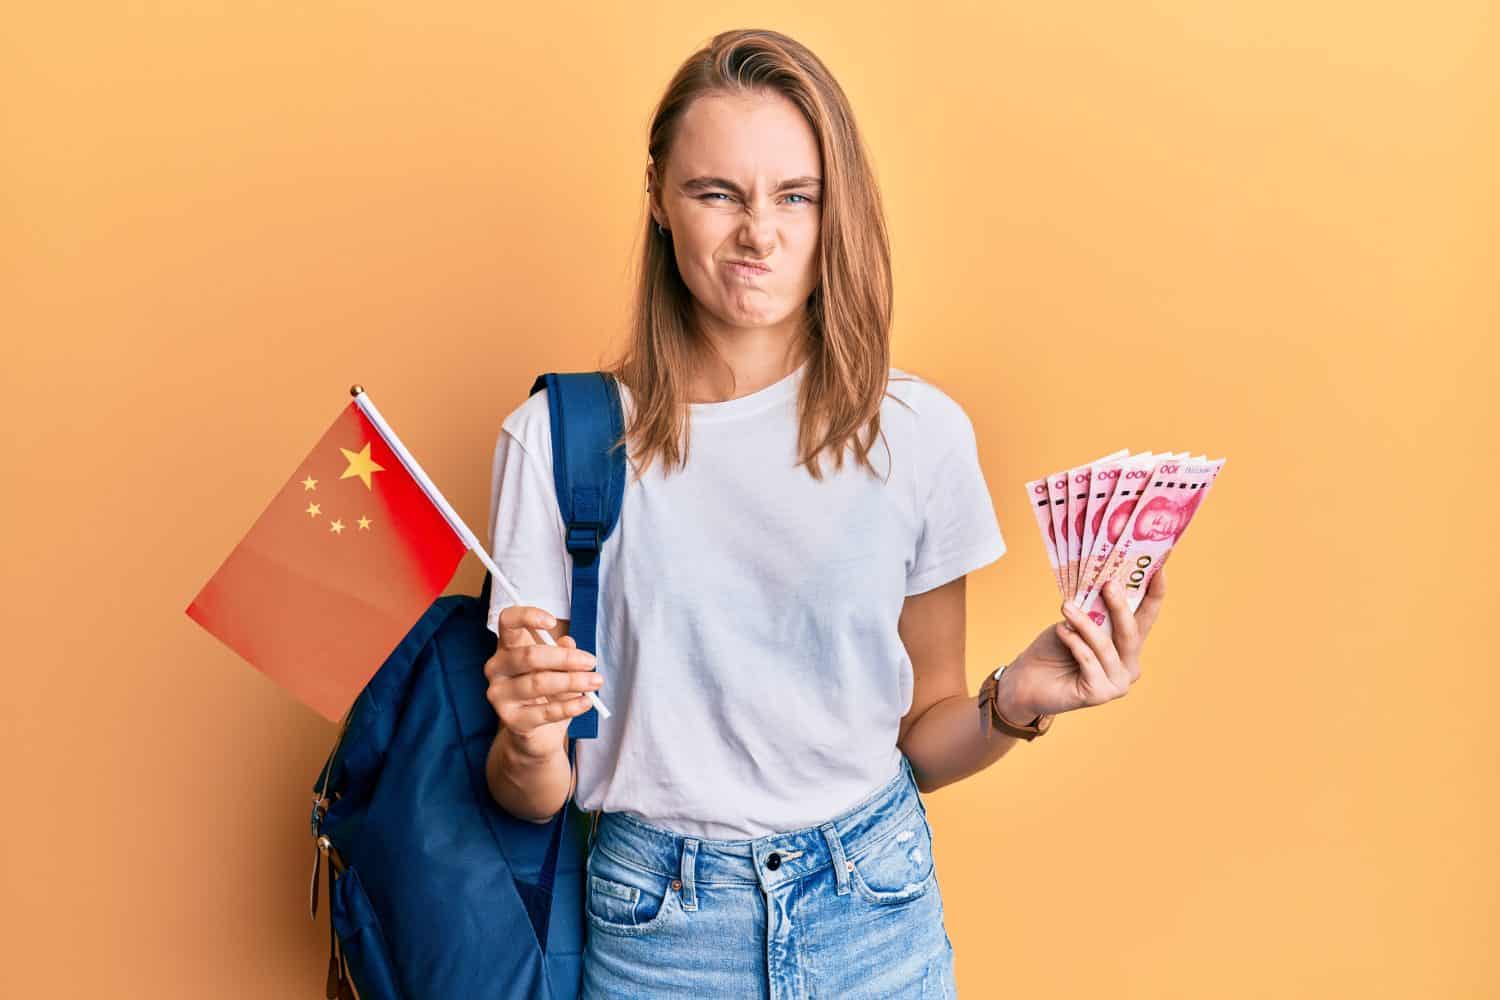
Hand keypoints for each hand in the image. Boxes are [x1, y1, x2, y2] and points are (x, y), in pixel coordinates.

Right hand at [484, 605, 601, 759]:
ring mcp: (500, 695)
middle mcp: (497, 668)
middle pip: (528, 656)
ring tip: (595, 682)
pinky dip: (570, 706)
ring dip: (572, 681)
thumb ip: (561, 652)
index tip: (552, 621)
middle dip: (565, 658)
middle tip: (591, 661)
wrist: (536, 734)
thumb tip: (568, 643)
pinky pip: (544, 712)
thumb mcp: (557, 668)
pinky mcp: (511, 720)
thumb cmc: (547, 693)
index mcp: (507, 648)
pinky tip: (586, 702)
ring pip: (538, 683)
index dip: (527, 616)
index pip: (507, 622)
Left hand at [999, 558, 1169, 719]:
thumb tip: (1105, 584)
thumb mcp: (1076, 621)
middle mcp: (1129, 664)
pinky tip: (1061, 631)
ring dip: (1084, 624)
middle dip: (1120, 606)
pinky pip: (1089, 661)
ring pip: (1105, 646)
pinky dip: (1074, 643)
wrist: (1028, 679)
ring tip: (1066, 606)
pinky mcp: (1100, 694)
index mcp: (1127, 644)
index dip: (1155, 593)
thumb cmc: (1054, 647)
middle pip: (1131, 632)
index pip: (1146, 617)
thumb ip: (1094, 610)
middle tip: (1109, 583)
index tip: (1160, 569)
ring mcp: (1117, 682)